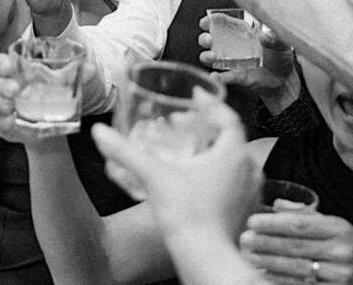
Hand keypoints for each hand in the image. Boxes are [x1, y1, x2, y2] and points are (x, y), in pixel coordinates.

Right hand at [0, 53, 107, 142]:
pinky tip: (10, 120)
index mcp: (16, 72)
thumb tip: (91, 69)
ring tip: (11, 105)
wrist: (51, 126)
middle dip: (0, 82)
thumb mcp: (66, 86)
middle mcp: (3, 86)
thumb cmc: (52, 98)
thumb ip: (79, 76)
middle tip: (16, 88)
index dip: (2, 62)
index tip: (10, 65)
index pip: (1, 62)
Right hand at [90, 94, 255, 249]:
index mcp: (233, 153)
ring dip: (217, 152)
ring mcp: (252, 190)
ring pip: (237, 161)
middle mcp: (249, 168)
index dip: (211, 105)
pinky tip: (202, 181)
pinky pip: (238, 182)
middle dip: (209, 128)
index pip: (228, 117)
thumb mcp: (154, 176)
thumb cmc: (186, 215)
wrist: (203, 254)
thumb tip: (100, 132)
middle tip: (187, 125)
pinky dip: (223, 175)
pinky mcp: (247, 208)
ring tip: (193, 152)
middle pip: (232, 138)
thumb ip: (126, 152)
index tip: (197, 97)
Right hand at [196, 16, 293, 92]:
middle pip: (211, 39)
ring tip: (212, 57)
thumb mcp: (283, 44)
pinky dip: (219, 78)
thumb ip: (276, 38)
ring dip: (207, 57)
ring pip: (212, 58)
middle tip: (208, 39)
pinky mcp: (237, 77)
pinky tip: (216, 77)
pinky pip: (224, 77)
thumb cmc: (281, 56)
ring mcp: (233, 62)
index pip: (224, 23)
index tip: (207, 21)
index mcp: (243, 32)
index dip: (213, 20)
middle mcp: (233, 46)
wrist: (284, 80)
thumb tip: (264, 36)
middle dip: (205, 38)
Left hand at [240, 212, 352, 283]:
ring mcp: (338, 274)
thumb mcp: (344, 229)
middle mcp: (341, 251)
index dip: (274, 223)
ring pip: (296, 268)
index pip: (302, 224)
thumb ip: (311, 217)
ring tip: (249, 256)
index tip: (253, 220)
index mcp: (342, 230)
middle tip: (244, 238)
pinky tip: (265, 275)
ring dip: (269, 262)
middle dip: (267, 242)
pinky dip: (281, 280)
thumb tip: (278, 204)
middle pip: (296, 246)